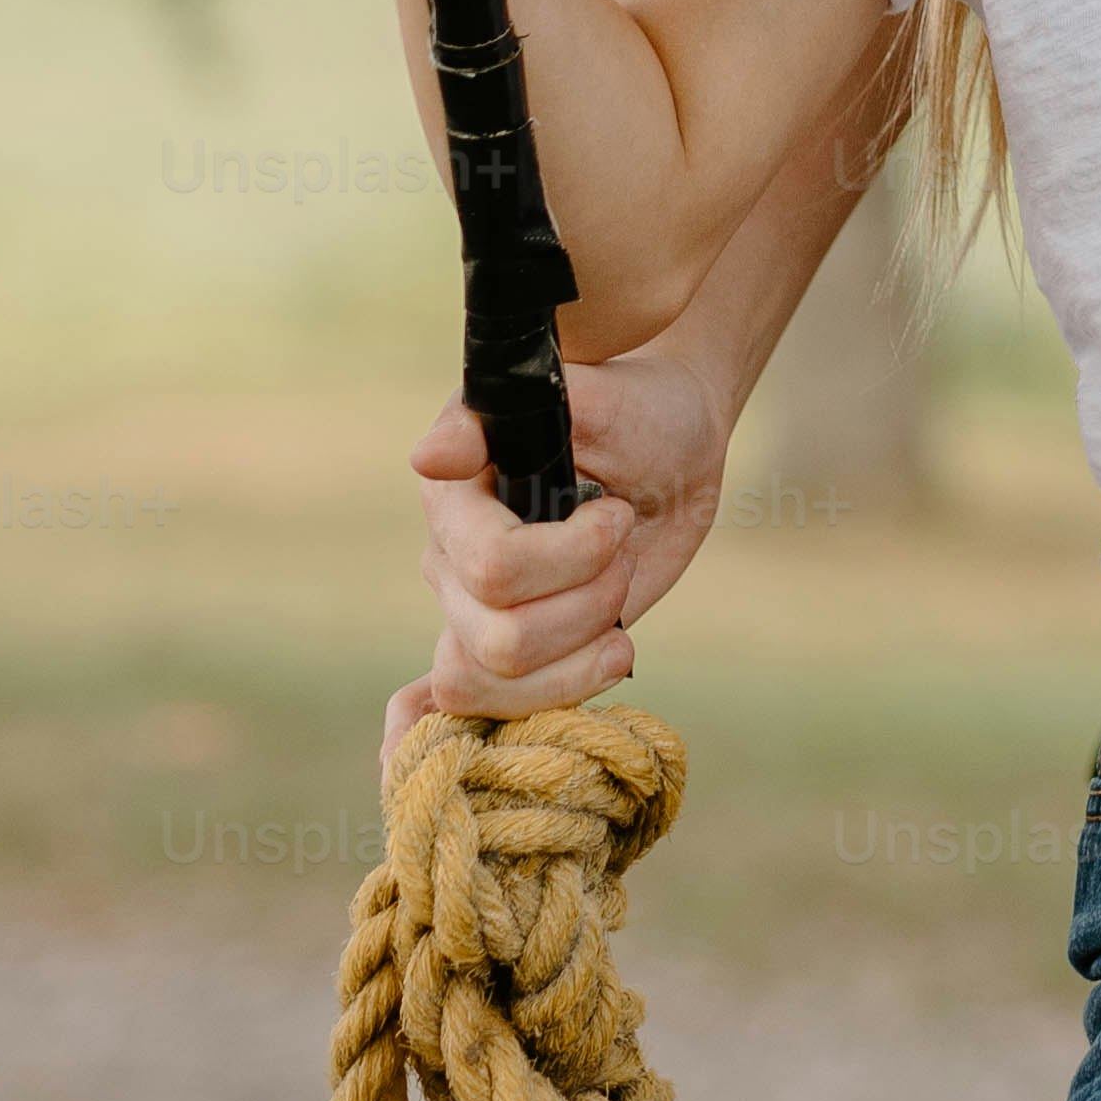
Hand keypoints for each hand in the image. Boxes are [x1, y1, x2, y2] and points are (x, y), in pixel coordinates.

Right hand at [384, 329, 741, 742]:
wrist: (670, 449)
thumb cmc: (635, 411)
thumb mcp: (595, 394)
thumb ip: (512, 413)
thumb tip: (430, 458)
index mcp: (455, 493)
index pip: (493, 570)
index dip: (573, 556)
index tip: (615, 513)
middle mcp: (450, 559)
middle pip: (502, 640)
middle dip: (590, 602)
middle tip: (624, 552)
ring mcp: (472, 611)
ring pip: (502, 681)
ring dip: (585, 650)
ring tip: (618, 593)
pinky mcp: (509, 650)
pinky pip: (489, 706)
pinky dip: (532, 705)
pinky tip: (574, 676)